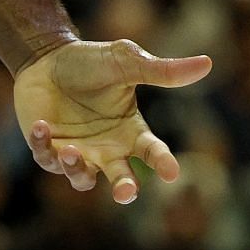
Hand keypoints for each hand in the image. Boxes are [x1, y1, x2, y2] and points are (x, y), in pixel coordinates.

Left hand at [13, 38, 211, 203]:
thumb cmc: (89, 61)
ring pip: (83, 178)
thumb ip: (161, 70)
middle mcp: (107, 148)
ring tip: (71, 150)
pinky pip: (47, 158)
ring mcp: (79, 152)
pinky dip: (43, 146)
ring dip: (77, 169)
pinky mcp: (48, 149)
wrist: (45, 57)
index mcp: (130, 131)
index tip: (172, 173)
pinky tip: (42, 125)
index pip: (152, 151)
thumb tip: (207, 63)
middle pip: (122, 179)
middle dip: (125, 188)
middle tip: (126, 191)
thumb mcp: (125, 62)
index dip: (163, 162)